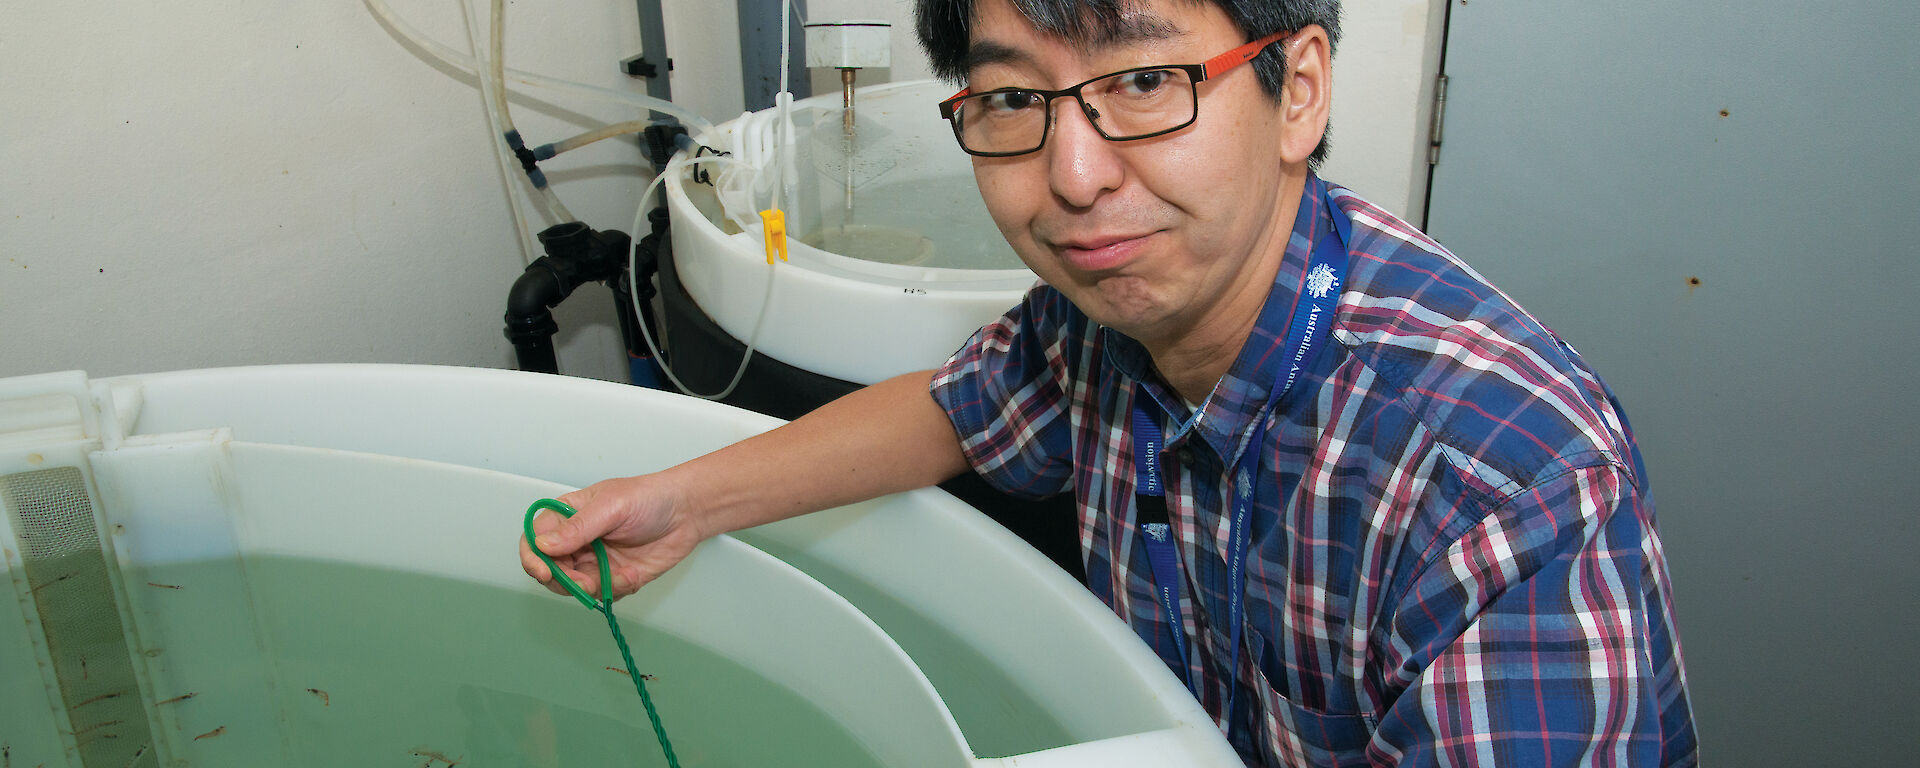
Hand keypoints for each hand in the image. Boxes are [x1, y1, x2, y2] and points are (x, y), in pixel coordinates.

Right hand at [518, 473, 705, 600]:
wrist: (687, 512)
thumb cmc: (649, 498)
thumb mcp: (612, 507)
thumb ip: (578, 527)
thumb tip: (542, 544)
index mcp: (567, 515)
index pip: (535, 539)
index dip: (533, 558)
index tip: (544, 571)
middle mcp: (576, 540)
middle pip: (550, 569)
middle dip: (564, 581)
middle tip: (584, 583)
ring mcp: (594, 560)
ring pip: (575, 587)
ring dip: (592, 588)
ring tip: (619, 576)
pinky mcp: (613, 576)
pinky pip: (603, 594)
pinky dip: (616, 589)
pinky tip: (633, 574)